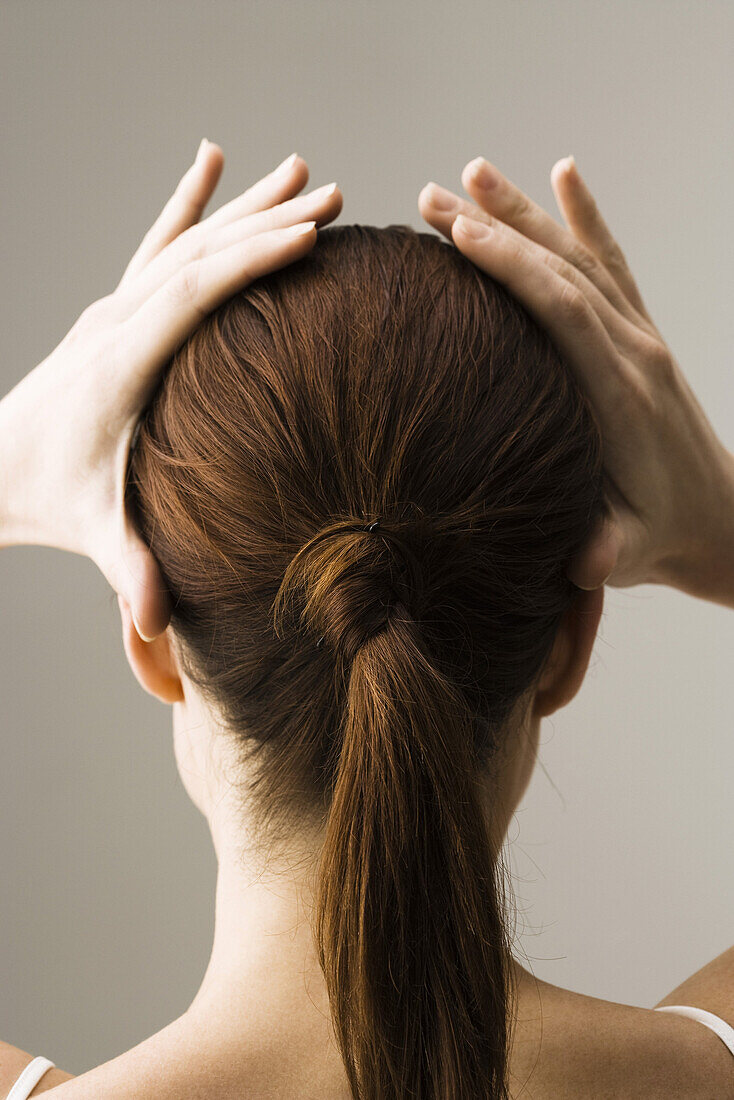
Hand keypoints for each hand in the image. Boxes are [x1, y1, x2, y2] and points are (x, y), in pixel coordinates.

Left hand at [0, 142, 342, 637]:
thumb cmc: (52, 497)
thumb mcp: (96, 533)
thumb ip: (129, 572)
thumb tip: (152, 625)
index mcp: (121, 365)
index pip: (190, 296)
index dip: (249, 262)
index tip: (308, 233)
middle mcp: (116, 322)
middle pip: (197, 253)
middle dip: (267, 221)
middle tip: (332, 195)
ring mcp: (114, 310)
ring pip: (184, 239)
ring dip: (243, 206)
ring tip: (299, 169)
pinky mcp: (116, 311)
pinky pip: (158, 245)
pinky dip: (189, 202)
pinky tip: (211, 160)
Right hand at [418, 157, 733, 604]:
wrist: (719, 518)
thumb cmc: (659, 536)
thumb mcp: (628, 553)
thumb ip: (604, 553)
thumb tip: (580, 564)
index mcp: (620, 393)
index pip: (562, 310)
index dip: (511, 268)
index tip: (459, 233)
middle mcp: (633, 350)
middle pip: (560, 270)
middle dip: (496, 228)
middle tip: (431, 198)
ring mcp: (640, 337)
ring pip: (579, 257)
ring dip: (526, 212)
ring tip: (473, 172)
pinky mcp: (640, 336)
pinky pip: (611, 265)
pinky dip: (587, 218)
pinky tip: (566, 176)